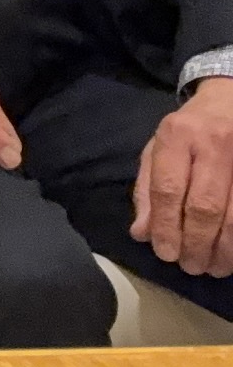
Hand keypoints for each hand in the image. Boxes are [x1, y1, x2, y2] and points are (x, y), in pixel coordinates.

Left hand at [132, 80, 232, 277]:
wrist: (229, 100)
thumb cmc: (189, 130)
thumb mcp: (158, 149)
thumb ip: (148, 189)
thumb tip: (142, 233)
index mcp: (177, 136)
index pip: (168, 189)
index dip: (167, 227)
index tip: (165, 254)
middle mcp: (213, 144)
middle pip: (205, 206)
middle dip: (197, 244)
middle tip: (191, 266)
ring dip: (225, 249)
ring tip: (213, 267)